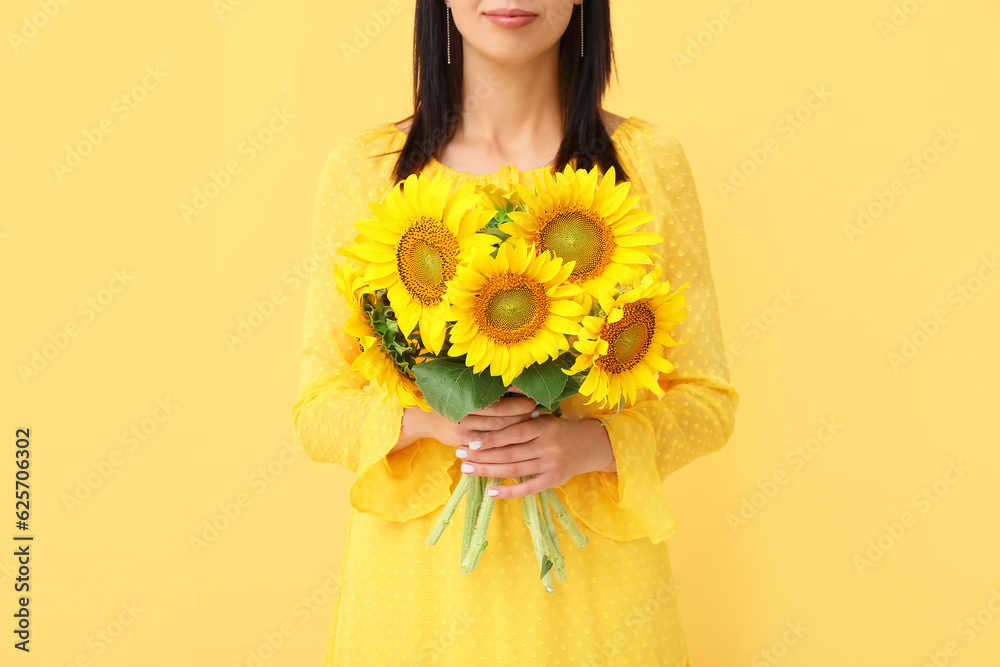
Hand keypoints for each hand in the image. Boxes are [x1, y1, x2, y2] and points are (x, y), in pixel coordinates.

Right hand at [392, 395, 538, 452]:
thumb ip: (483, 389)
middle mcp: (463, 413)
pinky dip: (503, 440)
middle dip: (520, 412)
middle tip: (536, 408)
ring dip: (515, 426)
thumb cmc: (449, 400)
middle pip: (499, 415)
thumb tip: (514, 382)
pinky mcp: (462, 442)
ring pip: (495, 430)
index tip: (531, 395)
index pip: (496, 399)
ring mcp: (462, 429)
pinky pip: (487, 443)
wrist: (424, 419)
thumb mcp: (462, 390)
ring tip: (532, 421)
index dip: (515, 398)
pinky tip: (517, 438)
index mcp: (465, 396)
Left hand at [455, 415, 616, 498]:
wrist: (591, 445)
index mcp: (544, 427)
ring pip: (514, 470)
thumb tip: (489, 422)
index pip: (513, 434)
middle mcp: (547, 446)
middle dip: (482, 456)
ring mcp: (551, 464)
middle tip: (460, 456)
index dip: (491, 439)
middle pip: (509, 454)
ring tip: (467, 470)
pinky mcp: (553, 480)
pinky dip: (508, 492)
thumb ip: (522, 422)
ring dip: (488, 471)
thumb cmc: (560, 430)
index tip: (470, 442)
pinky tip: (490, 491)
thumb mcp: (545, 420)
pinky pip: (527, 489)